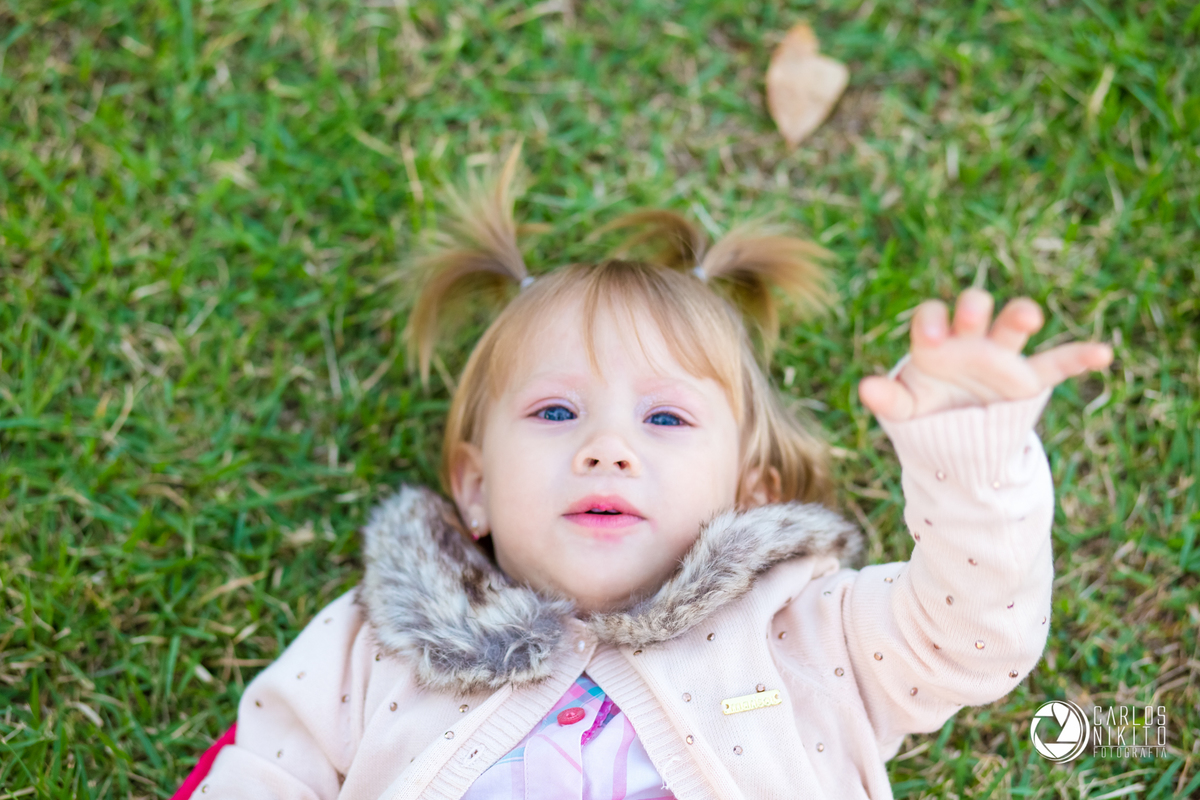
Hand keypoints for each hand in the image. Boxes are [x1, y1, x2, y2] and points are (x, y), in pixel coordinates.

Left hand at [858, 288, 1112, 421]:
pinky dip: (1080, 357)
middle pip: (974, 310)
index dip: (931, 321)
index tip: (930, 337)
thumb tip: (864, 387)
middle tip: (972, 311)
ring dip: (1019, 316)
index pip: (931, 317)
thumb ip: (888, 399)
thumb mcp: (904, 410)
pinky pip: (1057, 363)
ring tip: (1028, 316)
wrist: (956, 437)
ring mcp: (1002, 357)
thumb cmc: (926, 412)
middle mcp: (970, 340)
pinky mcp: (1027, 380)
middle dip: (973, 306)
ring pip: (1013, 327)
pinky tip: (1103, 355)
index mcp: (936, 341)